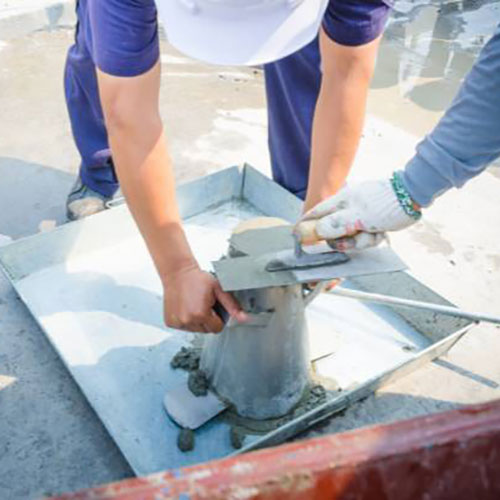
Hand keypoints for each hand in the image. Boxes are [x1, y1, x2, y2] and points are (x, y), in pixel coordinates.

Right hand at [163, 264, 246, 332]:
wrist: (178, 273)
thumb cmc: (197, 279)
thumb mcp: (219, 290)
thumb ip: (232, 306)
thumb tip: (244, 318)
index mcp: (201, 314)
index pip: (217, 328)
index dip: (218, 318)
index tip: (214, 307)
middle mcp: (188, 321)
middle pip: (207, 330)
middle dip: (209, 320)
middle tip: (204, 304)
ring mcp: (178, 323)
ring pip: (196, 330)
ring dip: (197, 321)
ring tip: (195, 304)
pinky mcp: (170, 322)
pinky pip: (184, 327)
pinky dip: (186, 320)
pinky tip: (186, 307)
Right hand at [296, 179, 419, 250]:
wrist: (412, 198)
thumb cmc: (385, 203)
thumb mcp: (358, 216)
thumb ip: (335, 225)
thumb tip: (315, 230)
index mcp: (339, 202)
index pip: (314, 214)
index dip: (304, 225)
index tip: (297, 237)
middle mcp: (346, 209)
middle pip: (332, 232)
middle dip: (344, 240)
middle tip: (353, 237)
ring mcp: (358, 217)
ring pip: (349, 238)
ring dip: (361, 240)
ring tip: (372, 232)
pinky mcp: (369, 224)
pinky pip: (363, 238)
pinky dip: (371, 238)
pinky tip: (379, 232)